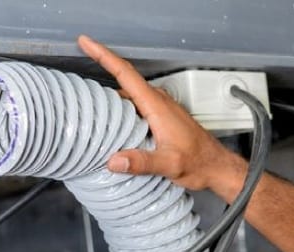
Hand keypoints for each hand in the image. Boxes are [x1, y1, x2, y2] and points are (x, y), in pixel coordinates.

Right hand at [76, 35, 247, 200]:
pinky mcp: (161, 118)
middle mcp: (158, 102)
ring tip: (87, 103)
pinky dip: (121, 108)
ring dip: (110, 96)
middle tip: (76, 80)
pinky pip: (137, 106)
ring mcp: (160, 109)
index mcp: (156, 106)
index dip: (104, 56)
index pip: (126, 73)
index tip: (86, 42)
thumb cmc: (199, 162)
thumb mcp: (169, 164)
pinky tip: (112, 122)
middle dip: (100, 73)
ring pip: (129, 95)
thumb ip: (142, 162)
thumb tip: (114, 160)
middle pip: (124, 81)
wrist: (216, 167)